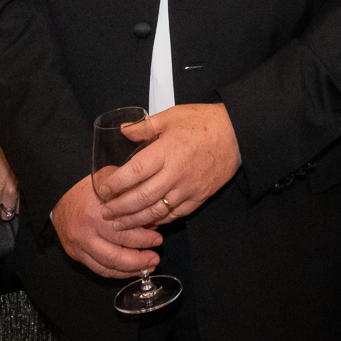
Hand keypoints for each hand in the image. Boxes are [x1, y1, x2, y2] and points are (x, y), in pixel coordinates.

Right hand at [51, 176, 163, 278]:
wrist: (57, 198)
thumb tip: (152, 207)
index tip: (158, 237)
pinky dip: (117, 273)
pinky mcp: (76, 255)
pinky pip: (99, 270)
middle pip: (117, 254)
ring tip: (148, 266)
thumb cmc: (86, 189)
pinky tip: (130, 271)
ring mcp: (80, 247)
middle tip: (155, 256)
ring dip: (131, 270)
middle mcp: (86, 233)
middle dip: (140, 258)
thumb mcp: (108, 179)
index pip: (125, 231)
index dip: (145, 237)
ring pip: (109, 266)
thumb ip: (129, 190)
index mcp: (96, 213)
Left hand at [96, 103, 239, 227]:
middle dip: (120, 209)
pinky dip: (159, 221)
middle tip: (105, 213)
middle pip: (142, 197)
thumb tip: (123, 131)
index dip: (116, 184)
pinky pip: (175, 214)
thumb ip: (145, 126)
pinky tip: (147, 223)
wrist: (237, 134)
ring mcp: (188, 188)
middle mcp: (176, 172)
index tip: (103, 189)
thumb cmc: (204, 122)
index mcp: (167, 150)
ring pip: (157, 211)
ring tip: (120, 224)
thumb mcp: (171, 116)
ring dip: (136, 220)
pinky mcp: (199, 197)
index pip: (134, 172)